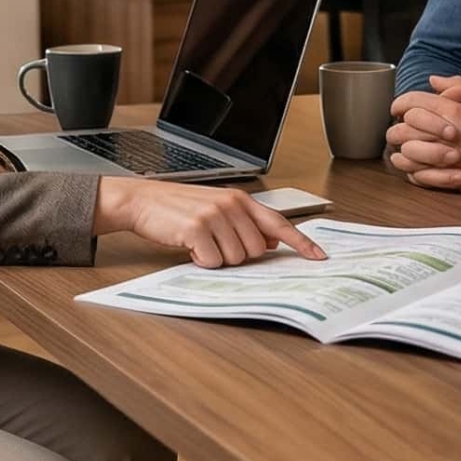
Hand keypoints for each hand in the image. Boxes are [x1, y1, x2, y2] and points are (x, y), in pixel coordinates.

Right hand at [95, 177, 327, 267]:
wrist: (143, 201)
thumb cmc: (178, 207)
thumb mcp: (217, 208)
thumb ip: (245, 222)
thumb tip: (271, 241)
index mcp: (241, 199)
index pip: (279, 222)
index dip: (300, 242)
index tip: (318, 256)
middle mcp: (232, 204)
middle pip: (256, 250)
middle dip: (235, 254)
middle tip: (214, 243)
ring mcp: (215, 215)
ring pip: (235, 258)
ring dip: (216, 258)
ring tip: (200, 242)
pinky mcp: (197, 228)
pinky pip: (212, 261)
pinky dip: (200, 261)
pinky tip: (189, 246)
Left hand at [386, 76, 460, 191]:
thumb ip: (455, 85)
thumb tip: (433, 80)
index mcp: (452, 110)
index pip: (410, 102)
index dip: (399, 104)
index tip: (398, 108)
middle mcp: (445, 133)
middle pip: (402, 127)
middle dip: (397, 126)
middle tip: (401, 128)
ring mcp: (447, 157)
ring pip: (406, 152)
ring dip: (401, 149)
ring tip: (404, 147)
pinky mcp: (450, 177)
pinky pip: (417, 174)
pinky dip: (411, 169)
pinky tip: (413, 164)